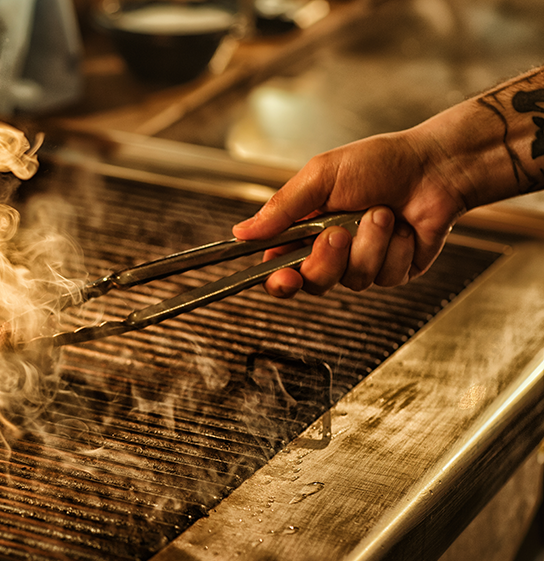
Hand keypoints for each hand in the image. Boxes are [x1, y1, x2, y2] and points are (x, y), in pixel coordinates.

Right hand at [232, 130, 468, 297]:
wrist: (436, 166)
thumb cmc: (380, 162)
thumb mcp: (321, 176)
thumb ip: (281, 208)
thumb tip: (241, 232)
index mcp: (305, 227)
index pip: (278, 266)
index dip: (278, 279)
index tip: (283, 277)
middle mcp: (331, 249)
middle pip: (313, 281)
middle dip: (327, 259)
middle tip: (337, 232)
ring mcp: (363, 262)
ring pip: (352, 280)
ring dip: (369, 244)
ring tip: (382, 213)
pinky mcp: (394, 271)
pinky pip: (385, 276)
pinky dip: (395, 248)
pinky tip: (403, 227)